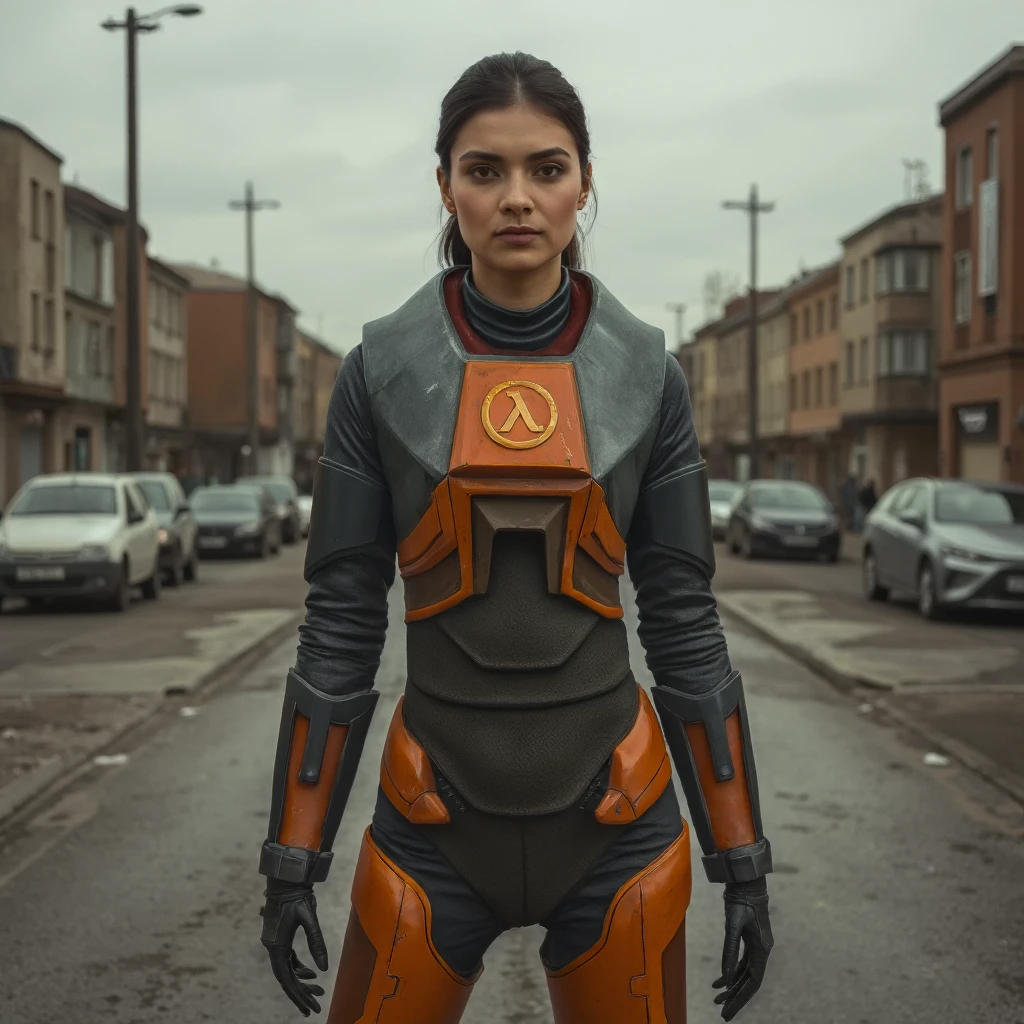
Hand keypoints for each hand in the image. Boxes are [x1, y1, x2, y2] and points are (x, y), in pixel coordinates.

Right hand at [261, 880, 329, 1015]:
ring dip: (301, 981)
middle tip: (315, 1005)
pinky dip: (299, 968)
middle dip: (301, 993)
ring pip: (288, 969)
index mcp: (277, 946)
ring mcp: (275, 942)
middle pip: (286, 978)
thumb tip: (324, 968)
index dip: (298, 995)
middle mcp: (273, 947)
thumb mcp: (309, 917)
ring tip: (318, 990)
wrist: (287, 877)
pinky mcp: (281, 937)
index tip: (310, 1008)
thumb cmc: (297, 895)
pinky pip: (289, 959)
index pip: (286, 979)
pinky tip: (311, 973)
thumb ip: (316, 942)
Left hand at [712, 877, 772, 1019]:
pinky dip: (730, 972)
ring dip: (732, 986)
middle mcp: (761, 951)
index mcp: (762, 950)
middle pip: (749, 981)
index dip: (741, 998)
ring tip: (717, 1000)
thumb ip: (729, 951)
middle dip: (735, 997)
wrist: (746, 881)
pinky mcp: (749, 940)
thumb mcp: (733, 925)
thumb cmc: (741, 901)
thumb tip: (725, 979)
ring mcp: (756, 946)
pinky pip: (741, 963)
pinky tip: (719, 982)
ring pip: (744, 973)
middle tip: (722, 1013)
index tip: (728, 1011)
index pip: (753, 982)